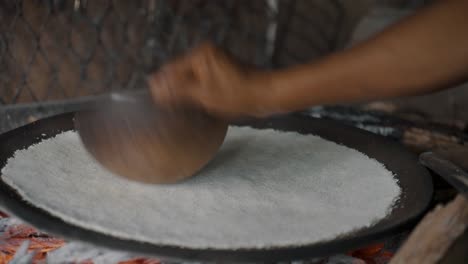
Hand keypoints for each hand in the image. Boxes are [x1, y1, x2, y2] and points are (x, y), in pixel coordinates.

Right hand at [148, 43, 272, 117]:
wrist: (266, 95)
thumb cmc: (236, 95)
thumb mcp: (203, 95)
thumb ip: (177, 90)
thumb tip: (154, 86)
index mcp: (200, 55)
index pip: (172, 70)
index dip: (163, 86)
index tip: (157, 102)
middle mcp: (206, 53)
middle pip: (181, 72)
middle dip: (175, 88)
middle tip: (168, 107)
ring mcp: (215, 60)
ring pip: (191, 76)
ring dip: (186, 90)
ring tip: (181, 107)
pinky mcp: (221, 69)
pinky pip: (202, 78)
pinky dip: (198, 89)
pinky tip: (196, 102)